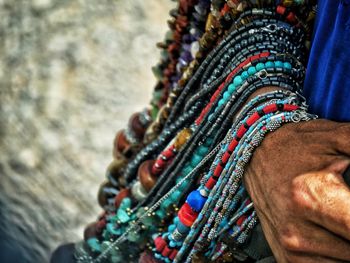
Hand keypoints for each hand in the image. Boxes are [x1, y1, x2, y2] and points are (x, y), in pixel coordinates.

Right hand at [244, 119, 349, 261]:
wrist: (256, 154)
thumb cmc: (297, 145)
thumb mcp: (338, 138)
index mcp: (310, 196)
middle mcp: (296, 229)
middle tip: (347, 206)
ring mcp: (290, 247)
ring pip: (346, 261)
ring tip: (343, 216)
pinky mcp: (286, 256)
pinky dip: (340, 254)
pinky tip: (336, 233)